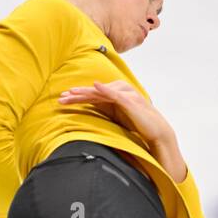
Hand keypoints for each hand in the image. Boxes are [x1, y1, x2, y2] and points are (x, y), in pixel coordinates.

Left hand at [58, 80, 172, 144]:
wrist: (156, 131)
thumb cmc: (138, 126)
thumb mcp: (118, 120)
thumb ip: (106, 115)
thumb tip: (91, 120)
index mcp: (114, 97)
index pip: (92, 96)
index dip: (77, 98)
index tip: (62, 101)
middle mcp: (118, 92)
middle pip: (93, 92)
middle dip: (77, 95)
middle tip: (61, 98)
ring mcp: (124, 94)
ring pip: (101, 91)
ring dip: (86, 92)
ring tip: (72, 94)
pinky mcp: (130, 101)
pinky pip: (115, 93)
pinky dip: (105, 89)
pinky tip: (95, 86)